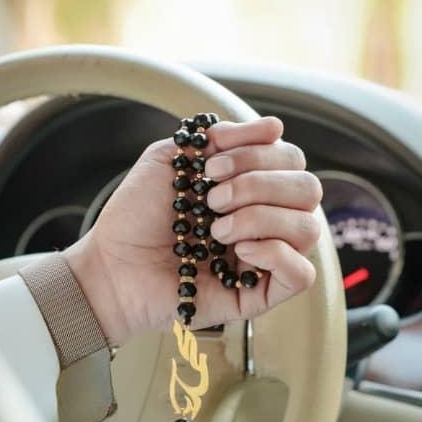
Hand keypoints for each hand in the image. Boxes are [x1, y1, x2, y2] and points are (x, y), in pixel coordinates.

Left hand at [65, 117, 321, 346]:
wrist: (112, 264)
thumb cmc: (137, 215)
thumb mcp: (173, 158)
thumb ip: (219, 138)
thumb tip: (275, 127)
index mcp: (251, 188)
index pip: (291, 160)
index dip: (258, 153)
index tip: (210, 166)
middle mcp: (266, 220)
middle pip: (308, 190)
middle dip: (260, 185)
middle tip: (212, 199)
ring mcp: (266, 257)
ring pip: (309, 229)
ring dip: (261, 218)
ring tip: (217, 229)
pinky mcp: (260, 293)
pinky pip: (302, 275)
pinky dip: (277, 254)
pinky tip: (241, 251)